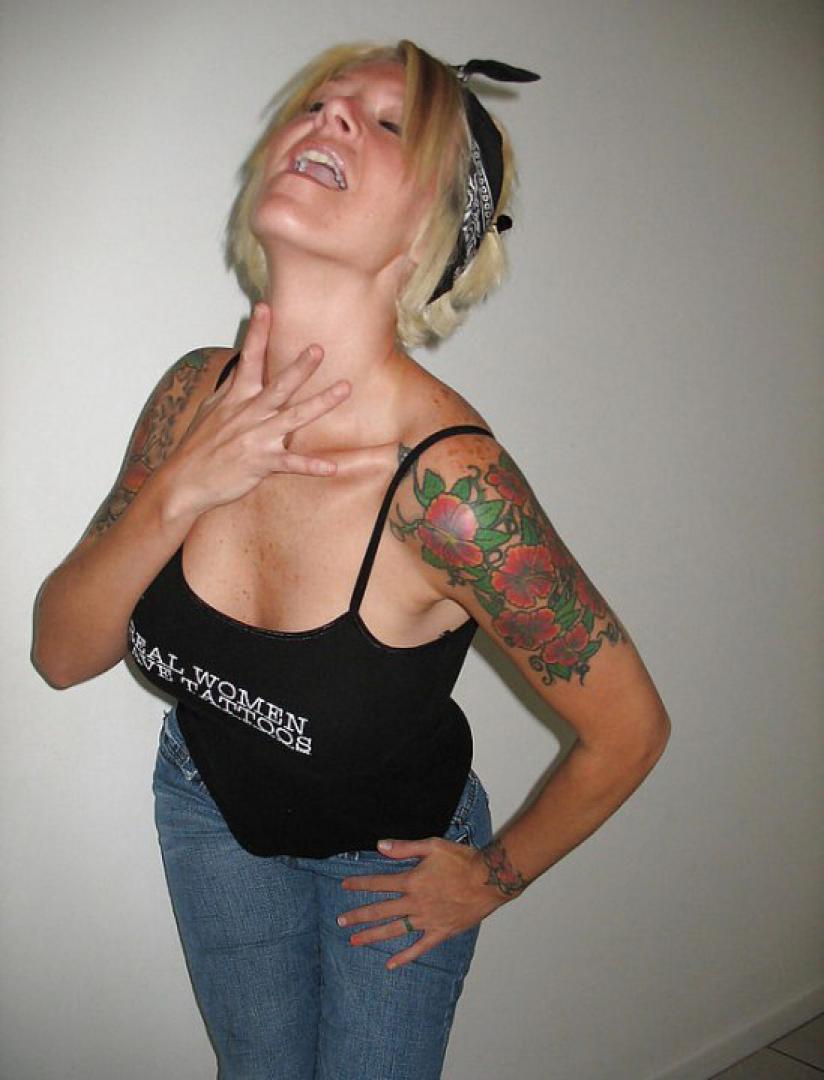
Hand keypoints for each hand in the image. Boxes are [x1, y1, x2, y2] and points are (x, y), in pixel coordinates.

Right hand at [162, 302, 350, 517]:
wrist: (184, 481)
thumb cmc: (198, 448)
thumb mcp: (211, 411)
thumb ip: (231, 389)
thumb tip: (241, 368)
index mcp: (236, 399)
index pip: (248, 359)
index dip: (257, 333)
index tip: (265, 307)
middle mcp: (248, 414)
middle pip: (278, 385)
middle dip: (300, 367)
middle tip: (318, 349)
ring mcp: (256, 438)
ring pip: (293, 417)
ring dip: (320, 403)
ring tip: (344, 389)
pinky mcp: (261, 462)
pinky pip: (292, 463)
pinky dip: (312, 466)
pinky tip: (332, 467)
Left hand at [337, 837, 508, 970]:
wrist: (489, 880)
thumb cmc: (463, 860)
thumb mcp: (433, 846)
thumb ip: (405, 848)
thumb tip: (380, 846)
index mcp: (412, 881)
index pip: (379, 883)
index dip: (360, 884)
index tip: (344, 886)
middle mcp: (416, 903)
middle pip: (381, 910)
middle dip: (359, 915)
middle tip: (340, 922)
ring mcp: (427, 920)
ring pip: (394, 930)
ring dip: (373, 936)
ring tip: (354, 941)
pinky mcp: (440, 932)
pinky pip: (419, 948)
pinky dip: (404, 957)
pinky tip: (390, 964)